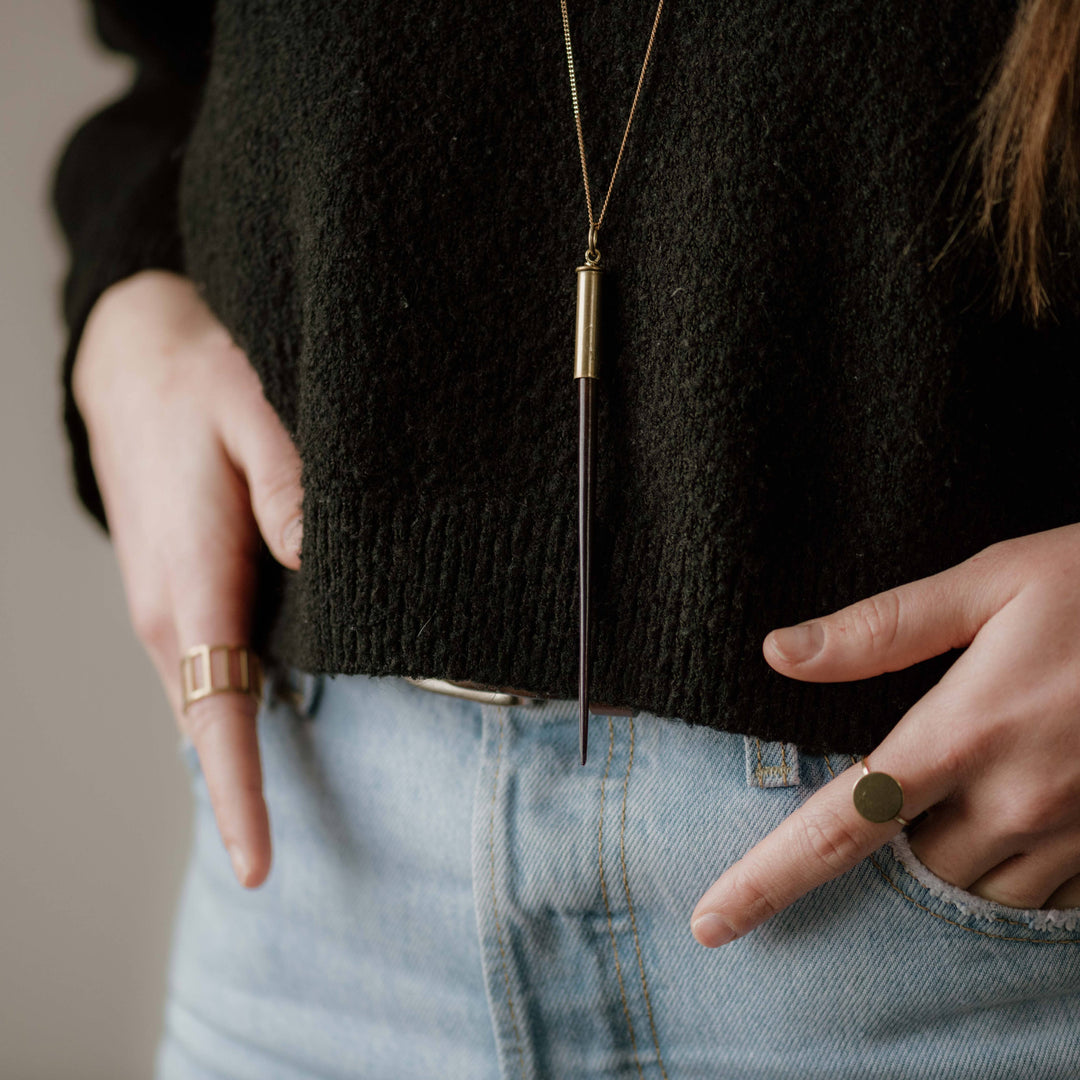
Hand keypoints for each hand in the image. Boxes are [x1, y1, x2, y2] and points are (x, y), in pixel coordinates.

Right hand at [73, 270, 302, 887]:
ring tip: (289, 809)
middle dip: (244, 792)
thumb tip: (323, 565)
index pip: (215, 713)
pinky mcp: (174, 590)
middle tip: (293, 856)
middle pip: (210, 725)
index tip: (257, 866)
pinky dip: (231, 706)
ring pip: (206, 699)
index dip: (237, 794)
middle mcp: (169, 611)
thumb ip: (295, 491)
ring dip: (239, 752)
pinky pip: (205, 667)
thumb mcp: (256, 412)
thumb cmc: (196, 381)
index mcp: (193, 583)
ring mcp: (164, 604)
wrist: (132, 358)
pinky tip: (270, 714)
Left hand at [690, 525, 1079, 946]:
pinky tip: (994, 838)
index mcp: (965, 730)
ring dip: (933, 880)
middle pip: (904, 876)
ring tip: (920, 836)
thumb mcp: (992, 583)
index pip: (843, 824)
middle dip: (864, 874)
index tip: (714, 923)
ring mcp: (1075, 834)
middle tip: (846, 838)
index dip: (768, 879)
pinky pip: (1042, 903)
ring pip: (972, 900)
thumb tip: (780, 652)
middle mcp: (1017, 799)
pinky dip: (1002, 885)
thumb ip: (880, 627)